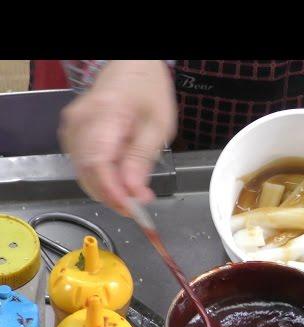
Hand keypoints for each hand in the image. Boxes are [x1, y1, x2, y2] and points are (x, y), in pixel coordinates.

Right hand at [58, 60, 176, 214]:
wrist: (132, 66)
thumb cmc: (148, 91)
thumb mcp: (158, 126)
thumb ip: (143, 160)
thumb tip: (135, 193)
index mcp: (105, 114)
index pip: (98, 163)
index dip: (112, 192)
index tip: (130, 209)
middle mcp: (80, 121)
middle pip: (87, 172)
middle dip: (113, 196)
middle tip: (138, 206)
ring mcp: (71, 127)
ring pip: (82, 172)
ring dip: (107, 190)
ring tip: (133, 193)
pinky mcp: (72, 134)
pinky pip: (82, 165)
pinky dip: (100, 178)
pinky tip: (119, 179)